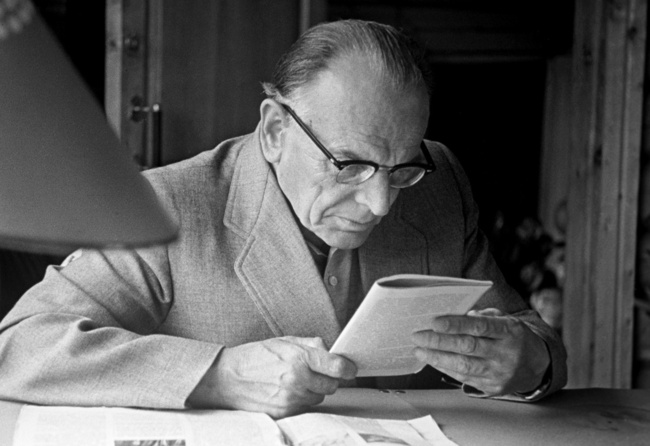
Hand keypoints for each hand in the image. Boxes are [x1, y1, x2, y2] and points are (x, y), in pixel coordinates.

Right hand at [188, 336, 356, 417]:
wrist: (227, 378)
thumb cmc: (256, 356)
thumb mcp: (284, 341)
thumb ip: (310, 345)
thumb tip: (332, 350)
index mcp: (299, 357)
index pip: (337, 367)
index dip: (348, 368)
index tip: (350, 368)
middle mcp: (297, 379)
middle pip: (332, 385)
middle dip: (329, 377)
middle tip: (317, 371)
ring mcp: (291, 398)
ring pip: (320, 396)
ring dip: (315, 389)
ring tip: (297, 379)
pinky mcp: (284, 412)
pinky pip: (306, 406)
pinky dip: (303, 398)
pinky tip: (289, 389)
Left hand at [411, 308, 549, 395]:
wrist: (538, 366)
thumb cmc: (514, 337)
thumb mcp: (506, 320)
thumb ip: (483, 316)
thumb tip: (454, 315)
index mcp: (509, 331)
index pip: (479, 326)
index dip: (455, 324)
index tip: (434, 321)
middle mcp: (505, 353)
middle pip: (467, 347)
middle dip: (438, 341)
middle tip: (417, 335)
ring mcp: (499, 373)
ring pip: (463, 366)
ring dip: (437, 358)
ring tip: (419, 351)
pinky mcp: (493, 388)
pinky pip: (464, 378)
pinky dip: (446, 368)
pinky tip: (432, 361)